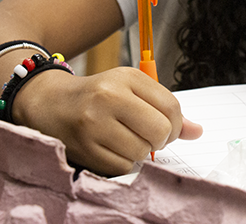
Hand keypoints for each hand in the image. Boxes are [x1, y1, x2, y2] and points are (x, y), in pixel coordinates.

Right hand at [12, 67, 202, 175]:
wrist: (49, 104)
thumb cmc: (97, 97)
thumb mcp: (131, 90)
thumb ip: (165, 109)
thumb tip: (197, 131)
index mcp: (126, 77)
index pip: (171, 106)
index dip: (176, 124)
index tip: (167, 128)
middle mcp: (109, 97)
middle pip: (160, 131)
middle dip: (161, 140)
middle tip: (149, 137)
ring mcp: (94, 124)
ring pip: (141, 152)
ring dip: (139, 152)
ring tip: (125, 140)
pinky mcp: (84, 148)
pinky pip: (122, 167)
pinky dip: (122, 162)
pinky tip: (111, 148)